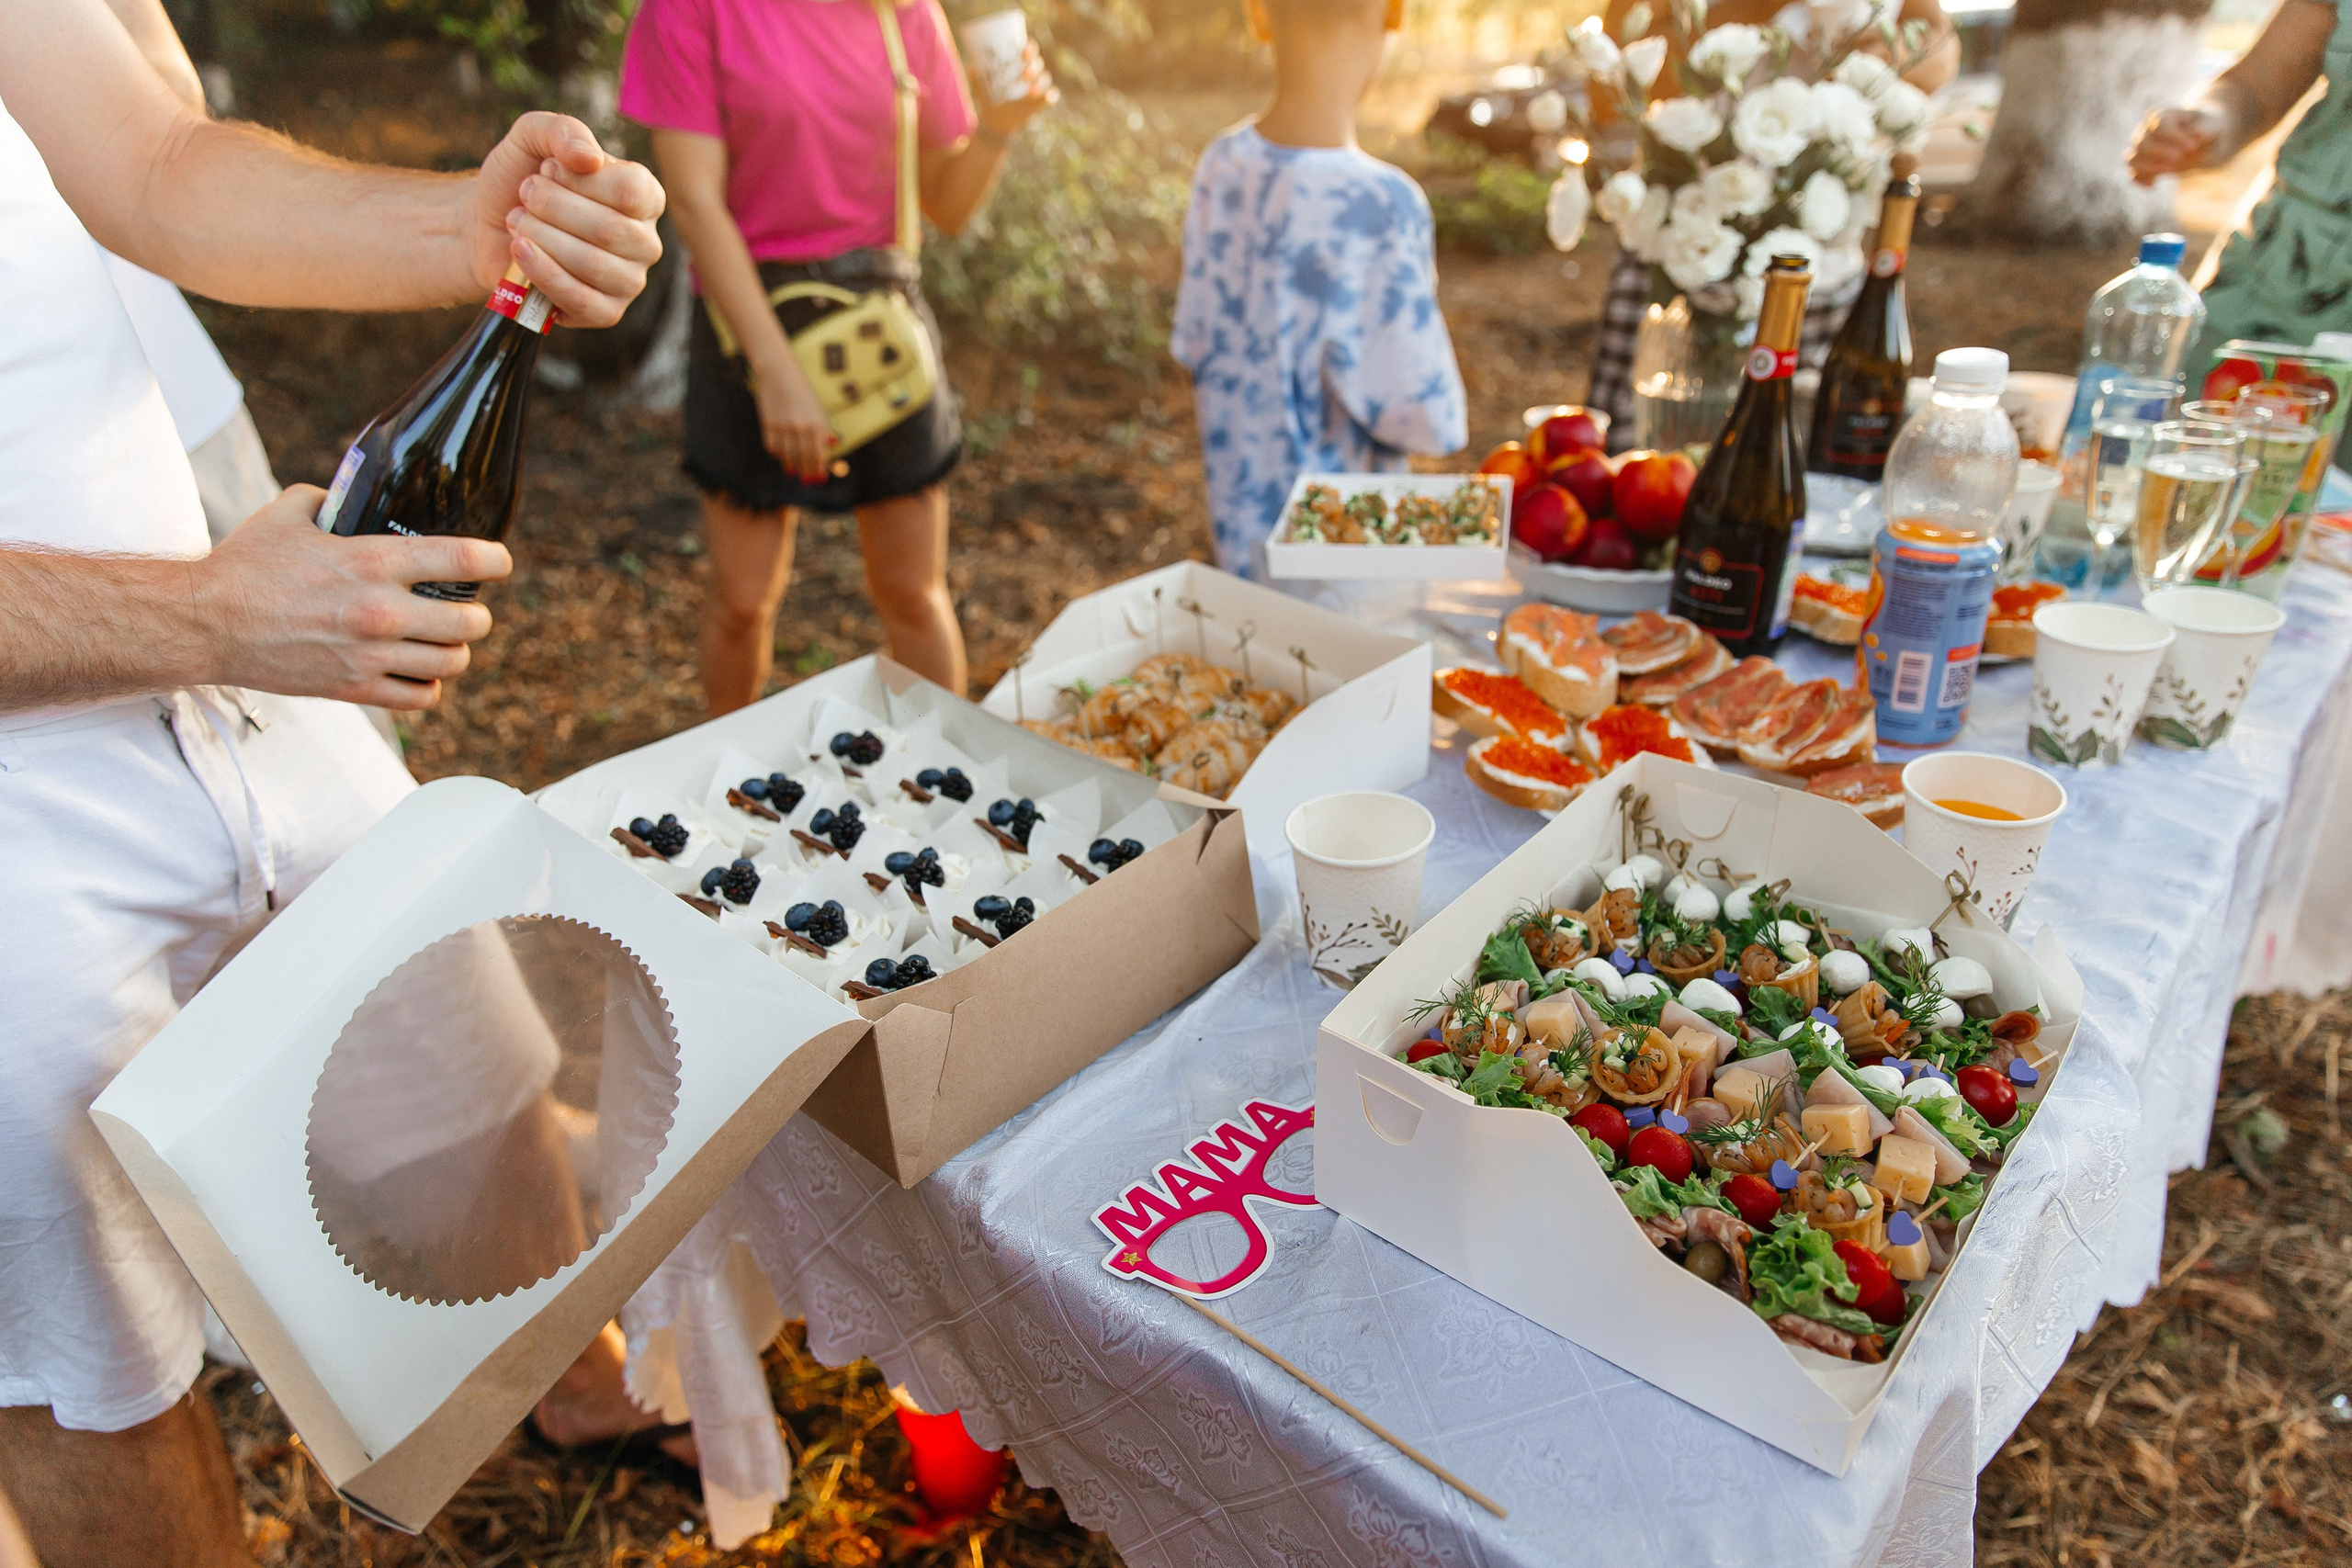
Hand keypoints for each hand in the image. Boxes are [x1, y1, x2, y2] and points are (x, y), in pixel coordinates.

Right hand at [194, 487, 512, 709]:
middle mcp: (380, 611)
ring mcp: (370, 655)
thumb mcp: (289, 513)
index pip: (462, 559)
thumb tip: (349, 499)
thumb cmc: (245, 566)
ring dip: (455, 650)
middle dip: (476, 614)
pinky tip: (418, 671)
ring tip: (443, 641)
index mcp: (372, 561)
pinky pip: (421, 697)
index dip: (495, 561)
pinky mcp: (354, 689)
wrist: (206, 623)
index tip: (500, 563)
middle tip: (466, 609)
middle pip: (470, 622)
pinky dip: (428, 685)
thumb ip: (328, 501)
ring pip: (452, 662)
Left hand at [469, 112, 665, 326]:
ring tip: (516, 221)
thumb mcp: (534, 138)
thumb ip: (562, 131)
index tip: (545, 169)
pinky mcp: (607, 313)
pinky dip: (543, 273)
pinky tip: (519, 251)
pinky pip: (580, 299)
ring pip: (593, 264)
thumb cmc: (520, 180)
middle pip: (611, 229)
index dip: (579, 180)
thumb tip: (589, 160)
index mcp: (644, 196)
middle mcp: (645, 240)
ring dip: (542, 238)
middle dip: (553, 208)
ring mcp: (630, 281)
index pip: (630, 190)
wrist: (486, 226)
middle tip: (524, 196)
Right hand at [750, 350, 837, 484]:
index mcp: (817, 424)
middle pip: (804, 458)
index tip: (820, 478)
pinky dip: (777, 454)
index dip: (819, 468)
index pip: (819, 454)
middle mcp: (801, 427)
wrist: (779, 373)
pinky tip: (781, 455)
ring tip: (794, 470)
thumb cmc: (802, 392)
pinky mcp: (768, 424)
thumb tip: (832, 445)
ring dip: (792, 465)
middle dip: (806, 471)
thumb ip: (824, 428)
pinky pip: (772, 447)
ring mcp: (784, 427)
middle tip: (807, 480)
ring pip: (787, 456)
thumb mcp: (818, 408)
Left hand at [976, 41, 1055, 140]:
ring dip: (1040, 82)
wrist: (996, 124)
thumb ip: (977, 80)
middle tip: (1024, 74)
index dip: (1030, 47)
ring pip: (1045, 78)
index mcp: (1019, 63)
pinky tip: (1048, 97)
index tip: (1023, 52)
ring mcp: (1037, 87)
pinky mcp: (1040, 102)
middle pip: (1038, 63)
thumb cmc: (990, 99)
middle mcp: (1030, 73)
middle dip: (1034, 66)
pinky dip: (1051, 96)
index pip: (1029, 50)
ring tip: (1030, 92)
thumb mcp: (982, 89)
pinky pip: (1051, 97)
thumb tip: (971, 67)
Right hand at [2129, 106, 2223, 184]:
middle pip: (2142, 142)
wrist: (2201, 142)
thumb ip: (2207, 128)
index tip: (2193, 147)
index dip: (2173, 136)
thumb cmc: (2206, 129)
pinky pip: (2133, 173)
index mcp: (2164, 115)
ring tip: (2171, 170)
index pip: (2159, 124)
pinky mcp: (2143, 165)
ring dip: (2149, 167)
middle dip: (2160, 152)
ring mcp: (2142, 148)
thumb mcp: (2213, 125)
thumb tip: (2199, 134)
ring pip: (2133, 158)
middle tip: (2180, 158)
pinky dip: (2140, 180)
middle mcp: (2147, 130)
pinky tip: (2153, 185)